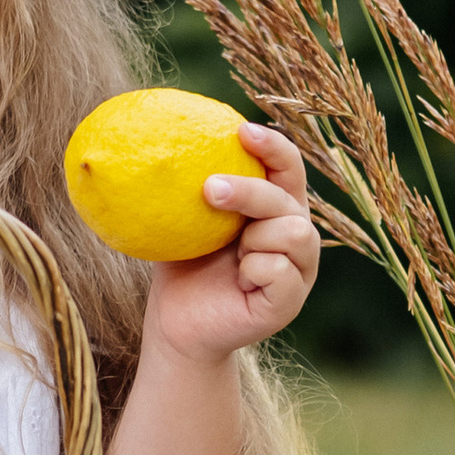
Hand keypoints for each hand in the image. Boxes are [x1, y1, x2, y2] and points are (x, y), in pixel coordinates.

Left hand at [142, 125, 320, 365]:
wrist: (177, 324)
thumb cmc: (183, 266)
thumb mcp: (184, 219)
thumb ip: (186, 185)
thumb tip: (155, 133)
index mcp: (276, 208)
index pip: (288, 167)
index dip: (273, 146)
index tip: (240, 130)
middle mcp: (296, 234)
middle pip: (288, 198)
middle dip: (249, 190)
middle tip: (208, 190)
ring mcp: (298, 269)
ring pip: (294, 232)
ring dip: (255, 239)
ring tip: (233, 254)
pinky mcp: (291, 300)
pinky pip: (281, 272)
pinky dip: (254, 271)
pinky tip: (239, 280)